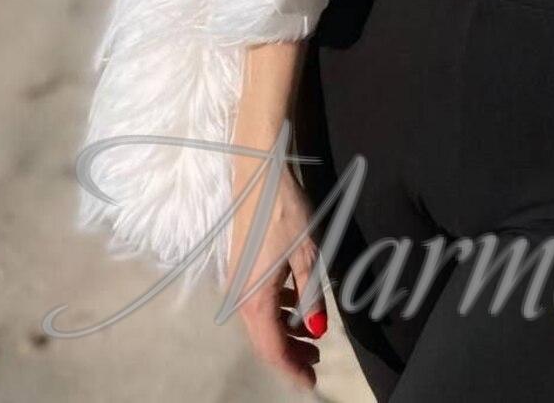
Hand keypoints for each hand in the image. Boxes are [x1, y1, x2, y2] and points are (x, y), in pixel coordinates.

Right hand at [226, 164, 326, 393]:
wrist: (259, 170)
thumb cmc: (285, 210)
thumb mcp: (308, 254)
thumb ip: (311, 295)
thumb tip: (315, 331)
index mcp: (256, 297)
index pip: (272, 348)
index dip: (291, 369)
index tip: (311, 383)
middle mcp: (241, 294)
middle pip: (263, 338)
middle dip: (289, 354)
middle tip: (316, 361)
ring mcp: (237, 277)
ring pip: (259, 319)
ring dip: (283, 331)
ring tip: (311, 336)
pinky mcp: (240, 262)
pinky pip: (257, 299)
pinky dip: (276, 309)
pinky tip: (294, 300)